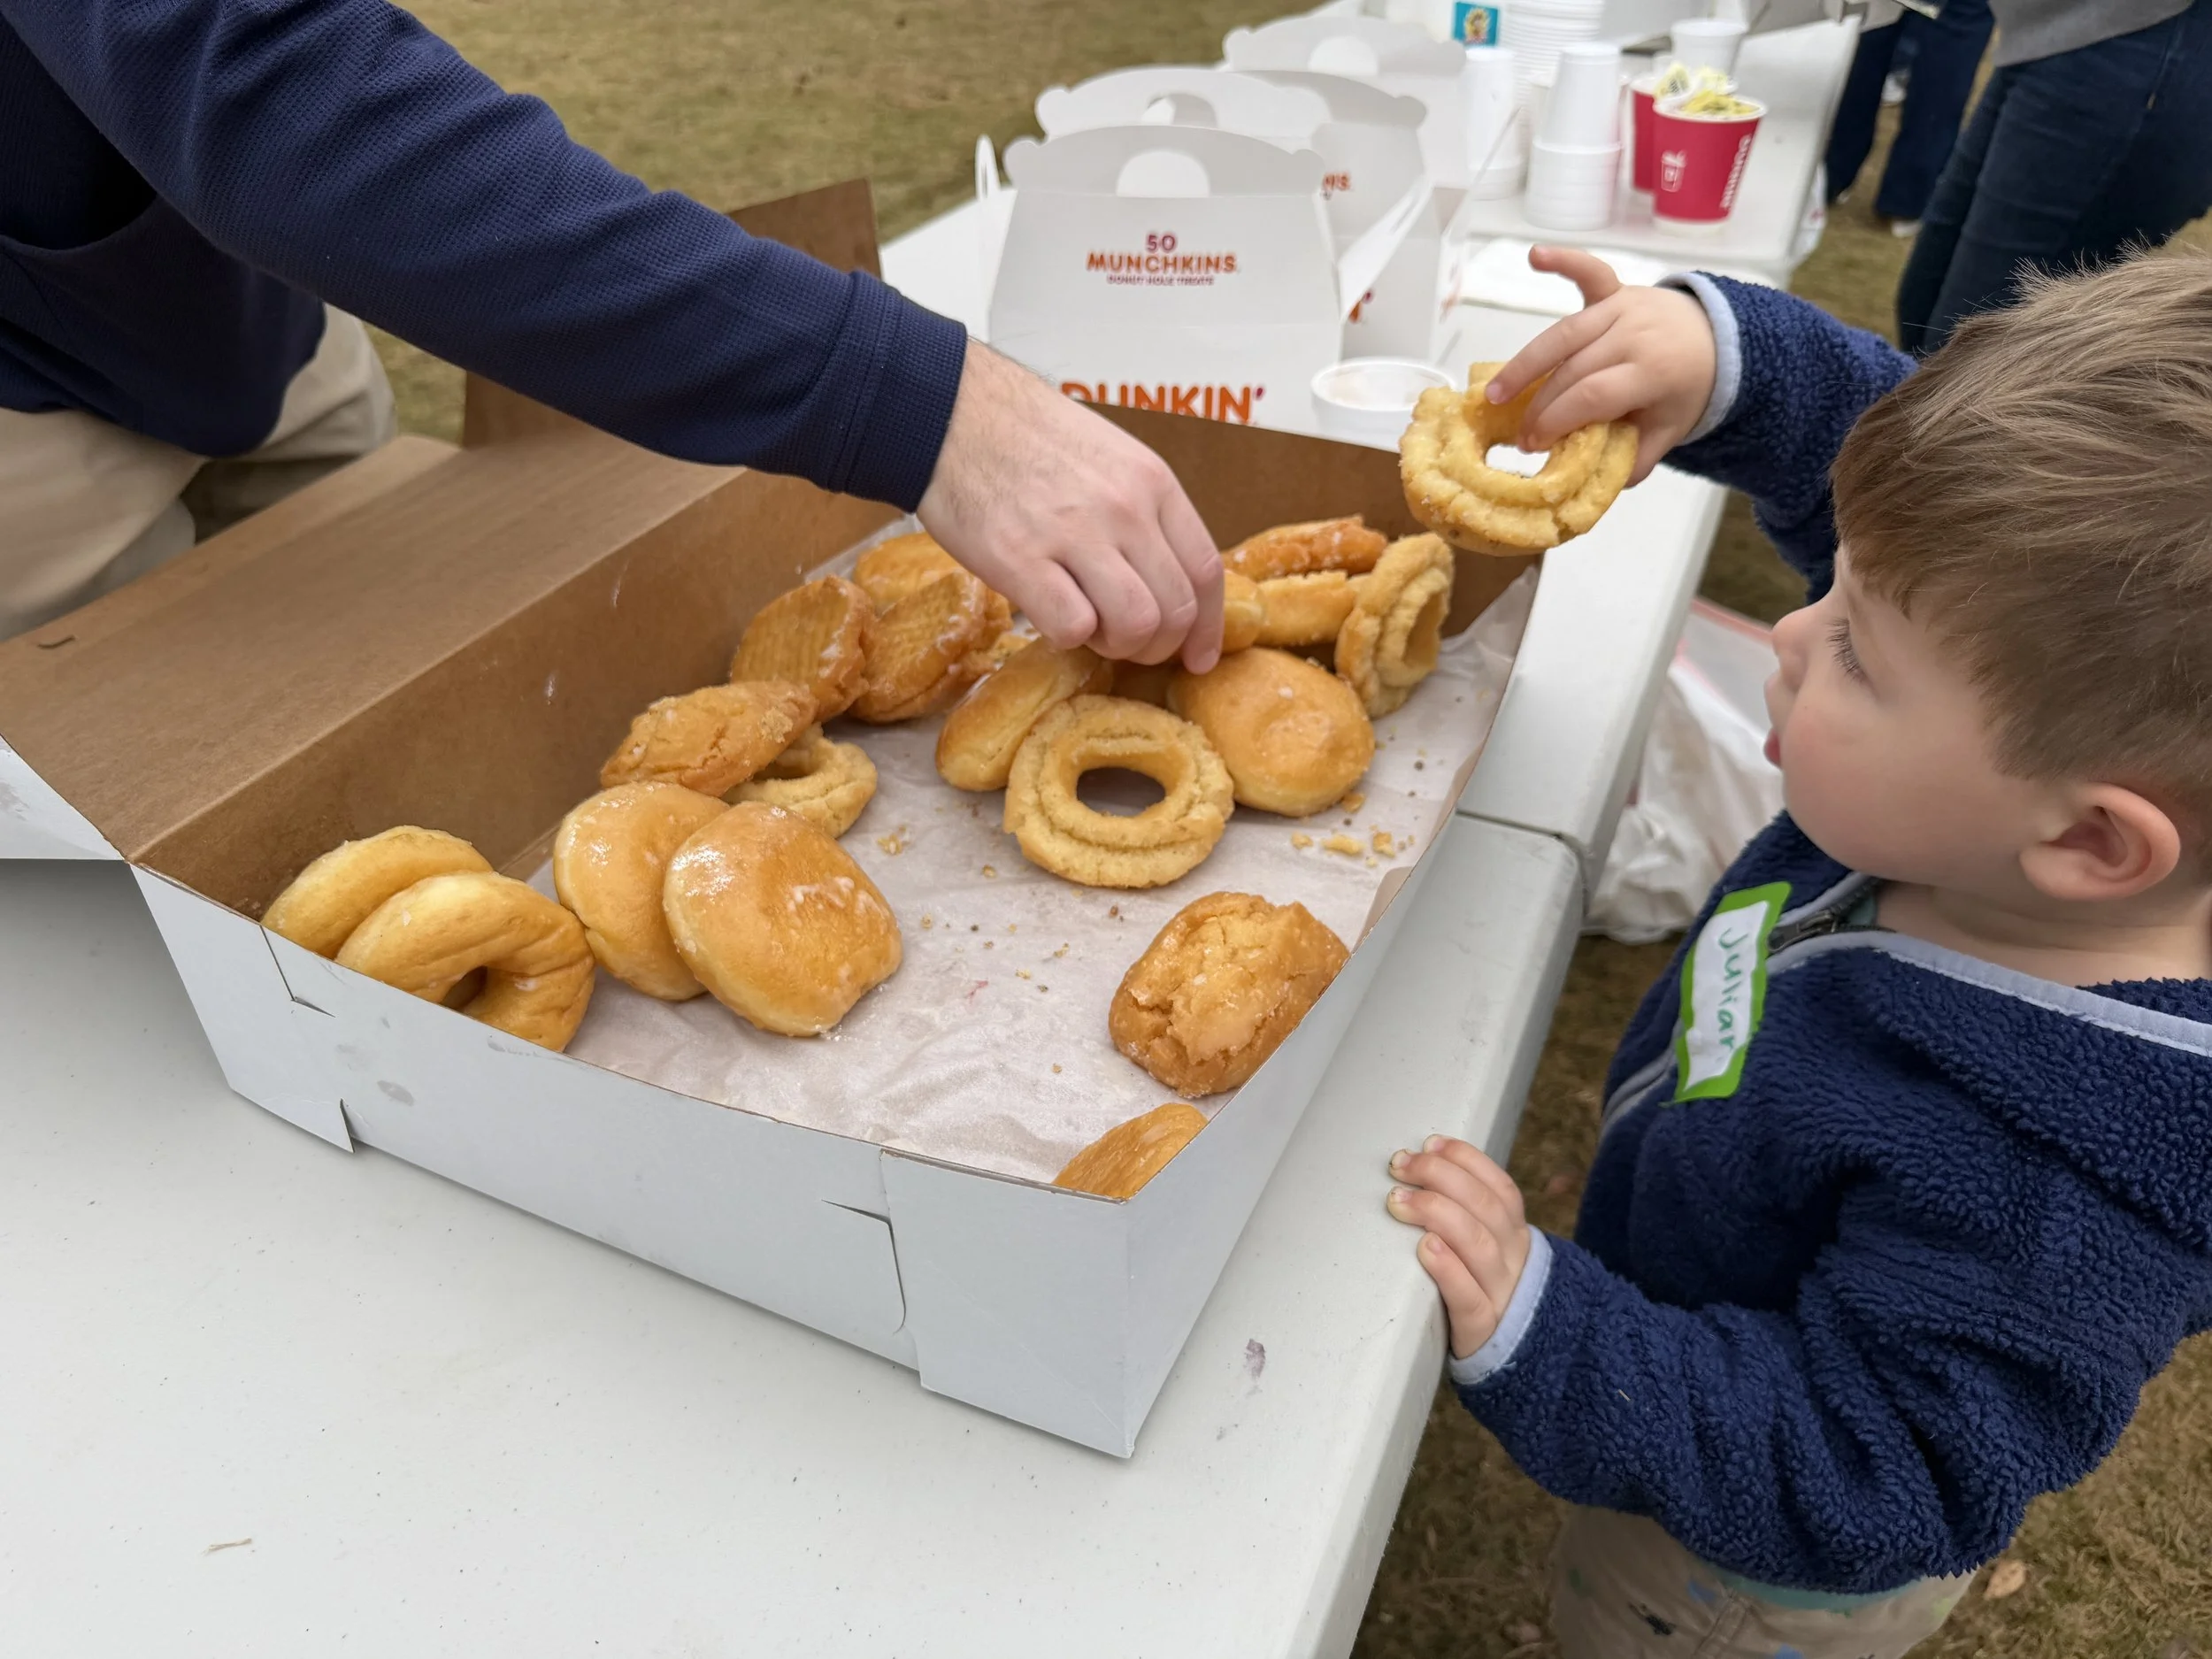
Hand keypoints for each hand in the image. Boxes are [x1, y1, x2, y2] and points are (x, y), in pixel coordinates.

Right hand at [918, 340, 1223, 670]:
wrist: (953, 412)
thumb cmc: (1028, 439)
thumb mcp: (1111, 456)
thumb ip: (1145, 513)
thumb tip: (1169, 581)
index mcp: (1152, 482)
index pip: (1205, 571)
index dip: (1206, 627)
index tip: (1197, 656)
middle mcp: (1124, 508)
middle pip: (1176, 609)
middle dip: (1157, 645)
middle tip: (1126, 643)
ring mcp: (1074, 533)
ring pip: (1136, 625)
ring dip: (1115, 645)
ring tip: (1089, 627)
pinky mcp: (1020, 559)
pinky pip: (1073, 628)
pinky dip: (1067, 636)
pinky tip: (1049, 613)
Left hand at [1386, 1136, 1532, 1359]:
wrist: (1520, 1359)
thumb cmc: (1483, 1291)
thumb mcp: (1488, 1251)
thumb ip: (1466, 1215)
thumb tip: (1420, 1162)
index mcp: (1516, 1234)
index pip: (1499, 1187)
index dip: (1466, 1160)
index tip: (1429, 1143)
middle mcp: (1513, 1259)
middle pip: (1485, 1206)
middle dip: (1440, 1176)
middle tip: (1400, 1166)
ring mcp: (1501, 1293)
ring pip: (1477, 1243)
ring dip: (1436, 1212)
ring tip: (1398, 1201)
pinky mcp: (1481, 1328)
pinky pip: (1467, 1296)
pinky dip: (1447, 1268)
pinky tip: (1425, 1248)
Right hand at [1484, 246, 1717, 484]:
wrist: (1719, 340)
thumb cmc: (1686, 389)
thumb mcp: (1669, 431)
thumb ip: (1635, 457)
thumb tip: (1592, 482)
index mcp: (1654, 370)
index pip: (1593, 395)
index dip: (1558, 420)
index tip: (1536, 445)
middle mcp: (1637, 333)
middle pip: (1573, 370)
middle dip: (1540, 406)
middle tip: (1521, 437)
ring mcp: (1625, 307)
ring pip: (1564, 335)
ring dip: (1525, 364)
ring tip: (1496, 393)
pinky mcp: (1617, 291)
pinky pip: (1589, 272)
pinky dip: (1563, 262)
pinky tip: (1534, 256)